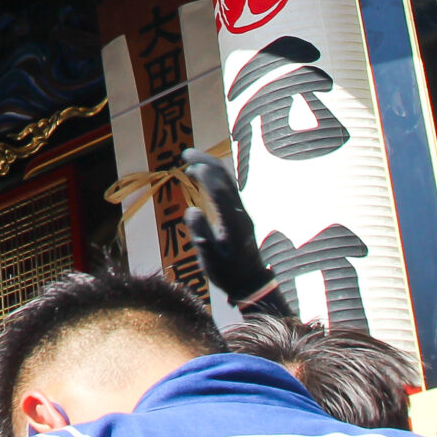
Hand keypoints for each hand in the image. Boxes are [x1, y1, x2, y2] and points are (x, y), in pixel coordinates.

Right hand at [181, 147, 283, 308]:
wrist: (251, 283)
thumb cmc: (228, 274)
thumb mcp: (211, 259)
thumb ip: (202, 235)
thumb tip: (191, 209)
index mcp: (234, 224)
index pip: (222, 194)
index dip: (207, 177)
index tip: (191, 165)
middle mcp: (241, 213)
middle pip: (226, 180)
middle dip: (207, 163)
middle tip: (186, 153)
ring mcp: (242, 213)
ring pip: (228, 182)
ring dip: (210, 167)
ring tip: (190, 160)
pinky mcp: (239, 215)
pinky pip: (227, 189)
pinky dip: (214, 178)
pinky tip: (202, 176)